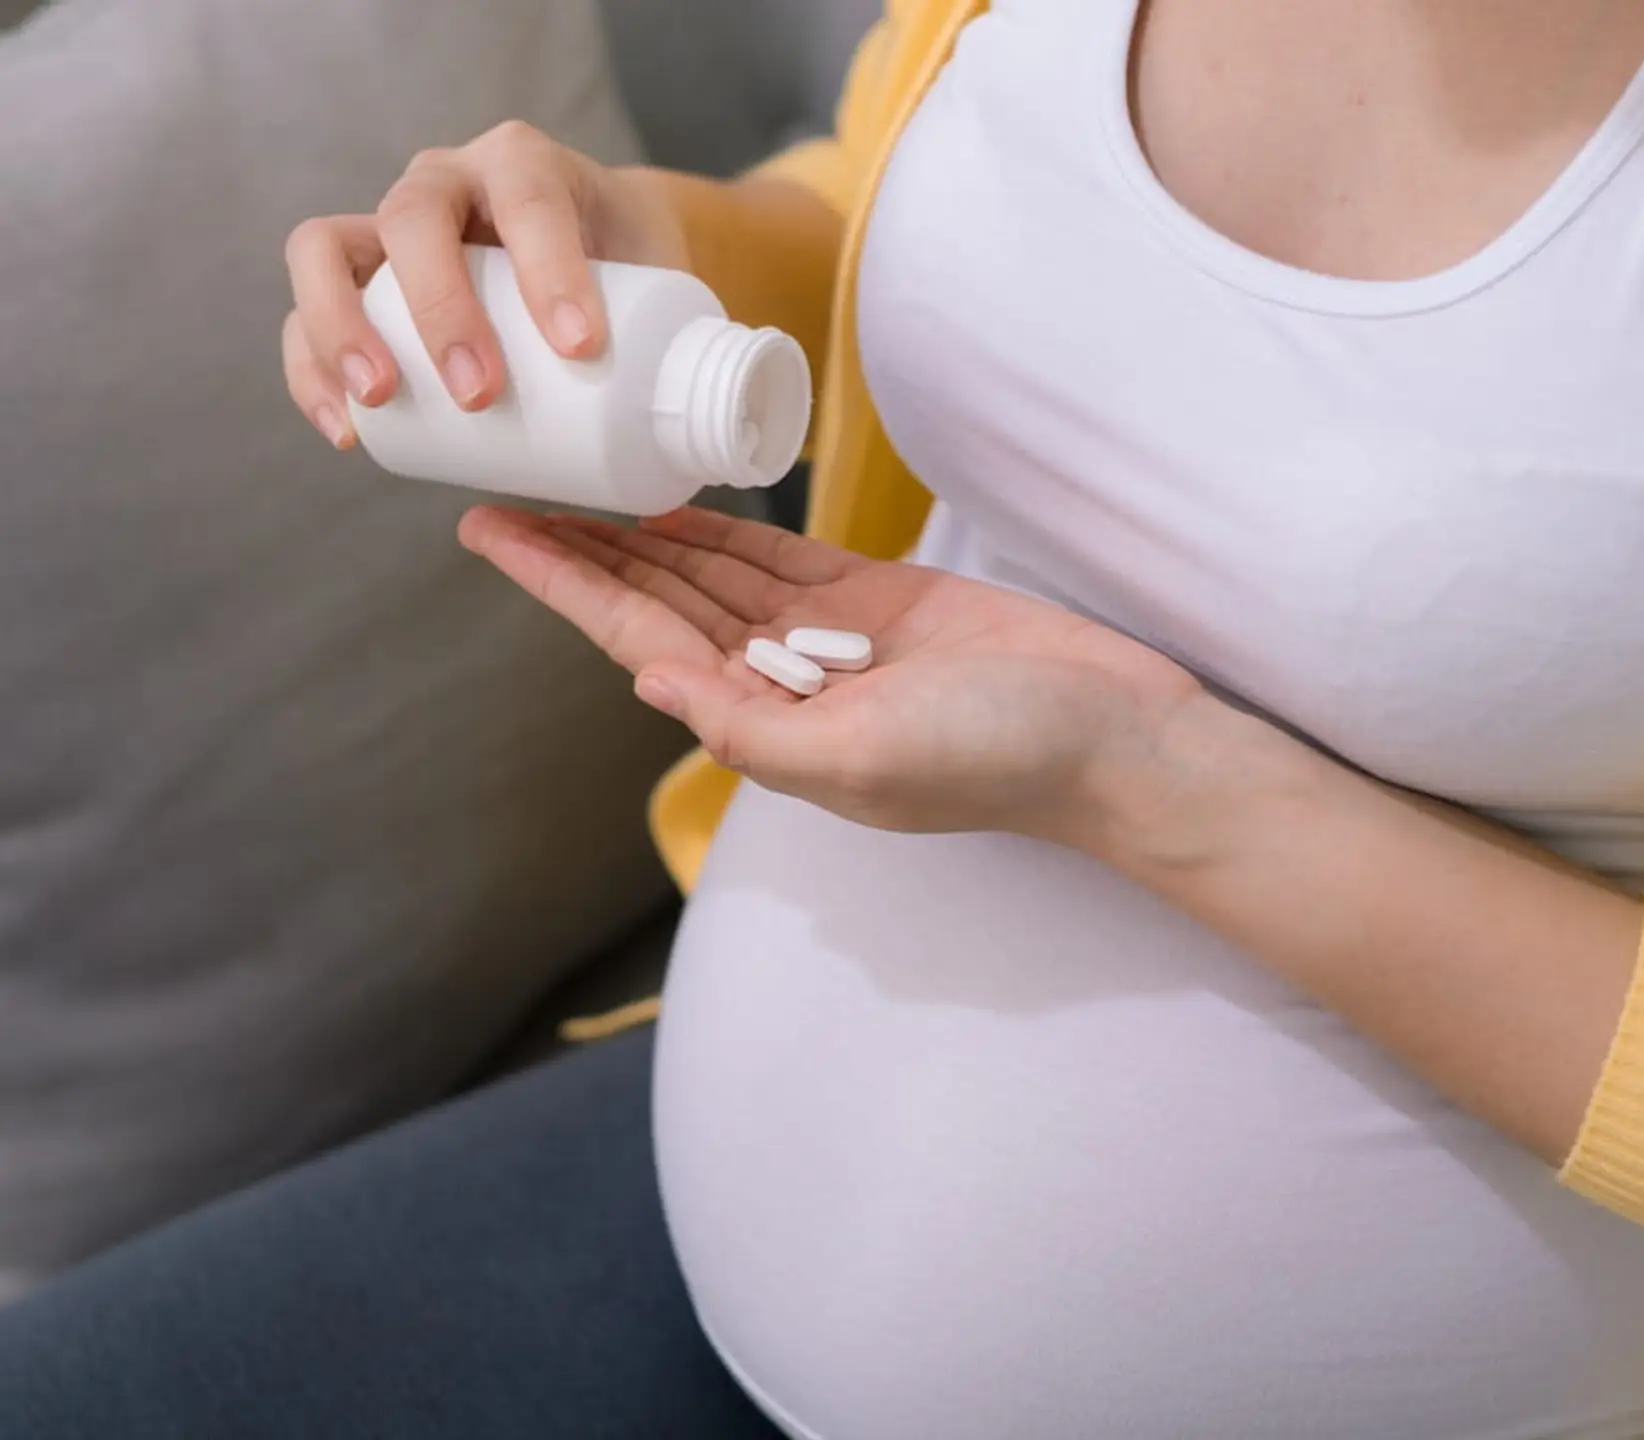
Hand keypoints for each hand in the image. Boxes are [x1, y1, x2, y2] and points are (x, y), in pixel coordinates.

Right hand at [282, 121, 687, 447]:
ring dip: (343, 327)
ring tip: (381, 403)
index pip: (531, 200)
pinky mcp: (353, 277)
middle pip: (415, 218)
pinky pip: (304, 310)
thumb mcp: (661, 292)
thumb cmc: (626, 278)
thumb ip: (689, 358)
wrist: (589, 256)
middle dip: (442, 308)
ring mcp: (387, 224)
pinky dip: (311, 367)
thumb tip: (703, 469)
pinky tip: (347, 430)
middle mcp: (448, 179)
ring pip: (329, 250)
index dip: (550, 268)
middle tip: (482, 392)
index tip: (581, 347)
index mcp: (528, 165)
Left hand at [458, 506, 1205, 840]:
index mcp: (767, 729)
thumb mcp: (860, 761)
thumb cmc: (996, 759)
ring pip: (711, 574)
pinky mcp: (881, 600)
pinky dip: (725, 530)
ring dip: (640, 533)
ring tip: (572, 482)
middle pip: (658, 601)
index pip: (639, 640)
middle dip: (582, 550)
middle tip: (508, 488)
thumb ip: (749, 728)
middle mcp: (784, 683)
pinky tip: (674, 504)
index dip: (563, 585)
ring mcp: (831, 639)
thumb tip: (648, 677)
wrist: (1110, 733)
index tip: (491, 535)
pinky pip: (781, 557)